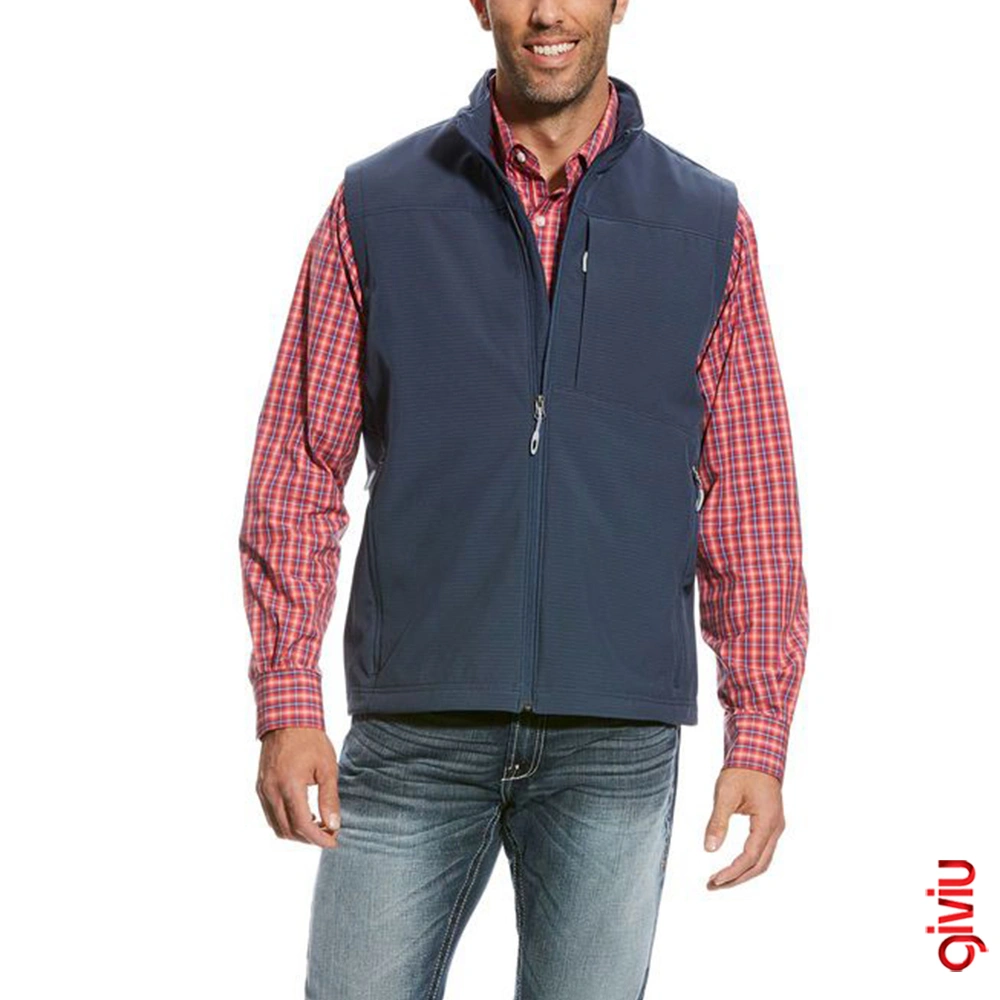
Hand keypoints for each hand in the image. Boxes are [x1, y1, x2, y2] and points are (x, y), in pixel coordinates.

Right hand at [256, 727, 341, 847]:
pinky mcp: (260, 787)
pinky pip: (270, 814)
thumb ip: (329, 798)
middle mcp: (272, 791)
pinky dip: (285, 822)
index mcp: (290, 786)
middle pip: (288, 830)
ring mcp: (263, 790)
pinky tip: (302, 815)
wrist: (287, 719)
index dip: (319, 838)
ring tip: (317, 827)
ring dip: (296, 833)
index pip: (302, 825)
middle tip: (328, 835)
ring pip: (277, 826)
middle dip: (309, 838)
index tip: (333, 841)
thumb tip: (333, 824)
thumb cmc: (310, 740)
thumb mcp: (327, 767)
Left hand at [703, 766, 784, 889]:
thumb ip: (718, 821)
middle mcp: (776, 828)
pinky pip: (762, 850)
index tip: (714, 880)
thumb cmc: (742, 771)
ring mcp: (775, 827)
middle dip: (737, 878)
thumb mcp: (725, 794)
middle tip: (714, 885)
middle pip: (759, 865)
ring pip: (763, 860)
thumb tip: (709, 849)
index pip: (750, 857)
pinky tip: (732, 865)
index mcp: (767, 822)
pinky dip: (748, 862)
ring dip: (742, 872)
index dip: (732, 872)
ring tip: (720, 879)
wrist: (758, 753)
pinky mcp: (771, 824)